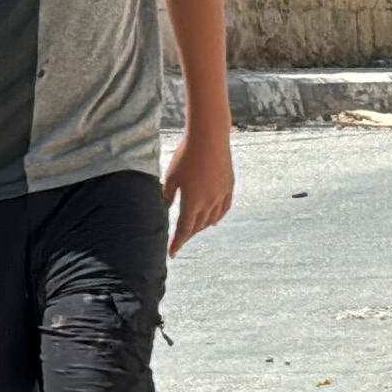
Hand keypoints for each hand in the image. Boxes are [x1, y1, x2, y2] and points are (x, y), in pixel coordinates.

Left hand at [163, 123, 232, 253]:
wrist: (209, 137)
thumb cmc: (185, 155)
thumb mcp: (170, 178)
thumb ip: (166, 197)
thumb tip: (162, 211)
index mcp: (193, 202)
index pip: (184, 230)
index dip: (177, 243)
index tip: (171, 253)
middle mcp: (210, 202)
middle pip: (198, 227)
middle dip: (187, 236)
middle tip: (178, 241)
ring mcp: (222, 195)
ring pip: (212, 220)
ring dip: (201, 228)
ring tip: (191, 231)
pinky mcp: (229, 187)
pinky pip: (224, 209)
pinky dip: (216, 217)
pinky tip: (211, 220)